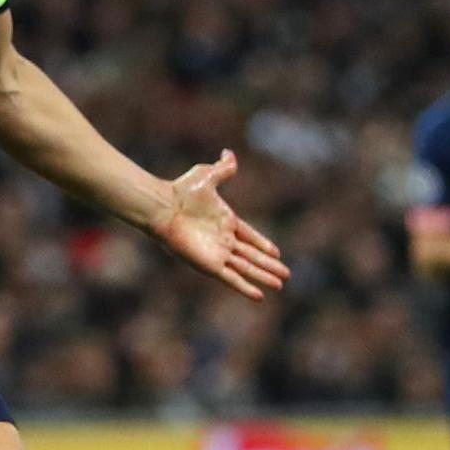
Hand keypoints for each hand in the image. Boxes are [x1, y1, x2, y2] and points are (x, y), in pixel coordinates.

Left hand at [155, 149, 290, 300]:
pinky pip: (231, 278)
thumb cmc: (182, 191)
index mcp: (225, 221)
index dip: (263, 244)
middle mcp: (223, 240)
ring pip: (246, 268)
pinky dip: (244, 287)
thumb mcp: (207, 175)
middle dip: (269, 266)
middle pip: (252, 256)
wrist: (164, 206)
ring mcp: (217, 253)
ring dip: (263, 277)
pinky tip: (259, 296)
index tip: (276, 253)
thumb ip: (223, 168)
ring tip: (279, 285)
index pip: (249, 236)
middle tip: (286, 275)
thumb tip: (229, 153)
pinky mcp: (210, 264)